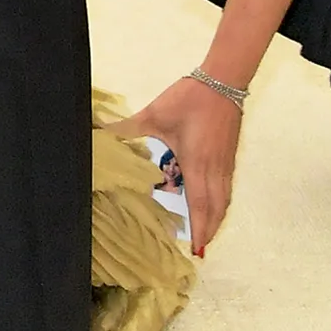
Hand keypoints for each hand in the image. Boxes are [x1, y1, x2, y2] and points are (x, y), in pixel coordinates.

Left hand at [116, 76, 242, 254]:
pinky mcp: (230, 155)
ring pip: (224, 198)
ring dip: (218, 217)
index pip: (200, 204)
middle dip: (210, 229)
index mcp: (196, 163)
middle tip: (202, 249)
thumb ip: (128, 127)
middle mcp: (214, 169)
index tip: (198, 248)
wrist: (223, 81)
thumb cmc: (189, 99)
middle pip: (216, 207)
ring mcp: (225, 163)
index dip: (200, 227)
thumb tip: (101, 131)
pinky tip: (214, 202)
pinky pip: (227, 187)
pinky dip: (222, 201)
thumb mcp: (155, 114)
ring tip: (209, 231)